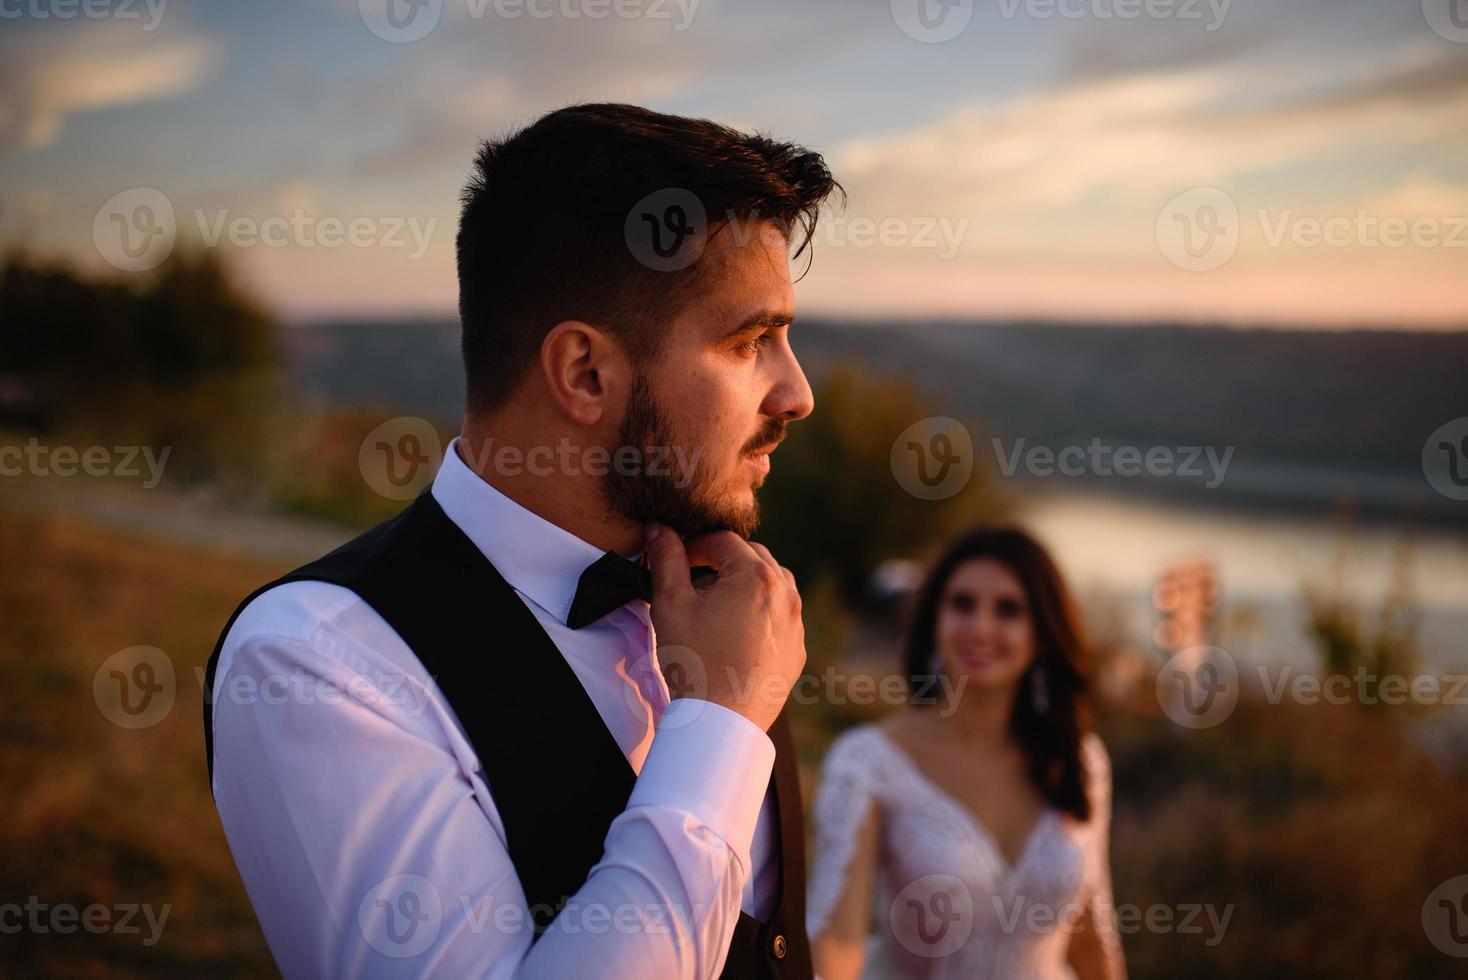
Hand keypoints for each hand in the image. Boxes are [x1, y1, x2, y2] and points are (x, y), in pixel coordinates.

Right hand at [643, 523, 805, 731]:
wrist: (722, 722)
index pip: (722, 540)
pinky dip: (761, 610)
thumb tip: (658, 528)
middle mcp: (785, 593)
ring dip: (746, 581)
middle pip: (752, 556)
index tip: (676, 559)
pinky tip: (735, 630)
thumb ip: (665, 559)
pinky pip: (782, 615)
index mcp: (756, 576)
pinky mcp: (797, 649)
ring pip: (773, 582)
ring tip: (716, 601)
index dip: (694, 545)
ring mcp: (796, 623)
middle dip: (722, 560)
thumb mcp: (670, 605)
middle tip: (693, 578)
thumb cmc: (695, 662)